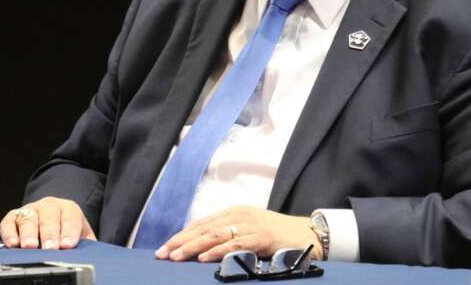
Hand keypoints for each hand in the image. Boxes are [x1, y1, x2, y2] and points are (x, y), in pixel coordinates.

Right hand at [0, 196, 96, 249]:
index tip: (68, 245)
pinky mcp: (13, 217)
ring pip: (28, 218)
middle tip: (50, 247)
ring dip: (29, 232)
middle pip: (49, 216)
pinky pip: (9, 222)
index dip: (70, 231)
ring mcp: (30, 210)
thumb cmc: (67, 233)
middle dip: (50, 233)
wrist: (52, 222)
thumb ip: (86, 244)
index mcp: (68, 208)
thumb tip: (93, 256)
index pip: (71, 217)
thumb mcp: (80, 237)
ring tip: (30, 246)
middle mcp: (48, 206)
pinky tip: (12, 244)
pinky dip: (9, 232)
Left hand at [155, 205, 322, 262]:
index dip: (182, 235)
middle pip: (204, 227)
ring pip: (216, 234)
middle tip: (162, 254)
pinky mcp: (263, 236)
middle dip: (181, 241)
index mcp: (235, 212)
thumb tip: (201, 248)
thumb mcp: (249, 232)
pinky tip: (205, 258)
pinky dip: (219, 251)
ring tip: (176, 256)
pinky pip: (237, 243)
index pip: (202, 223)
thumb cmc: (276, 236)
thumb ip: (229, 236)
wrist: (308, 234)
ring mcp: (252, 224)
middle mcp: (241, 215)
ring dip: (194, 246)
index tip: (163, 248)